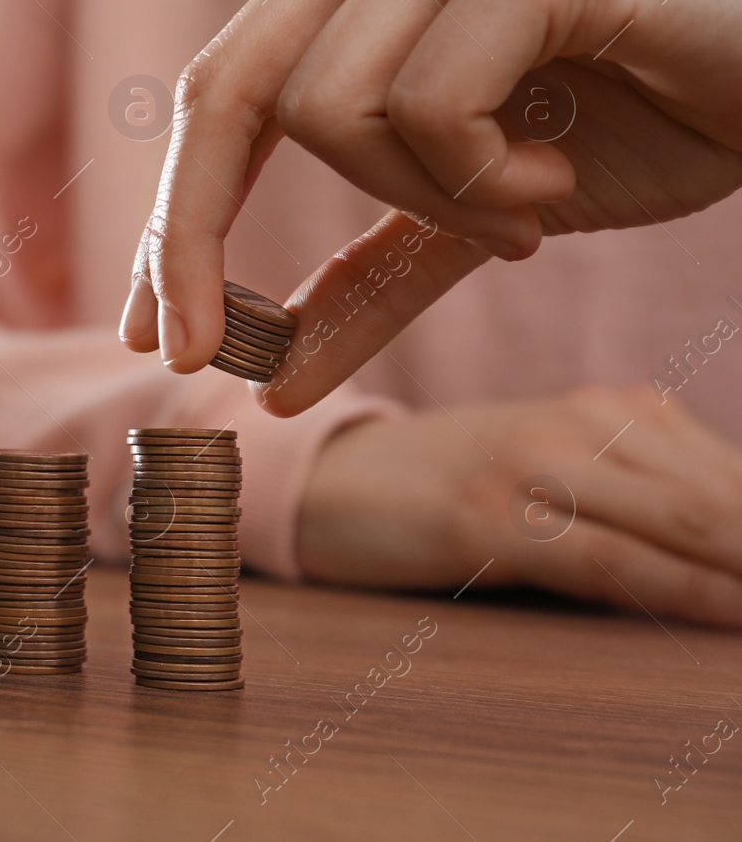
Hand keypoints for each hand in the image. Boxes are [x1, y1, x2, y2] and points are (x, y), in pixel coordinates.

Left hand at [119, 0, 741, 412]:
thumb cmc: (635, 127)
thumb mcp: (466, 227)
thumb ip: (368, 284)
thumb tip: (266, 384)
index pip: (215, 95)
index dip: (169, 222)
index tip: (150, 337)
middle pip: (228, 92)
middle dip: (198, 242)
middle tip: (219, 358)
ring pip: (330, 110)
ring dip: (421, 205)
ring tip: (516, 210)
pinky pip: (431, 106)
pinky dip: (483, 182)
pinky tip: (557, 179)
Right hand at [301, 387, 741, 628]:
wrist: (326, 478)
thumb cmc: (449, 487)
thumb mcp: (549, 476)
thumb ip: (634, 503)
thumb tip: (723, 558)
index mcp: (604, 411)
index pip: (732, 478)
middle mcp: (576, 426)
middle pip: (722, 500)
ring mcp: (529, 468)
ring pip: (682, 524)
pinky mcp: (486, 519)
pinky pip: (610, 560)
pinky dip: (685, 594)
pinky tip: (729, 616)